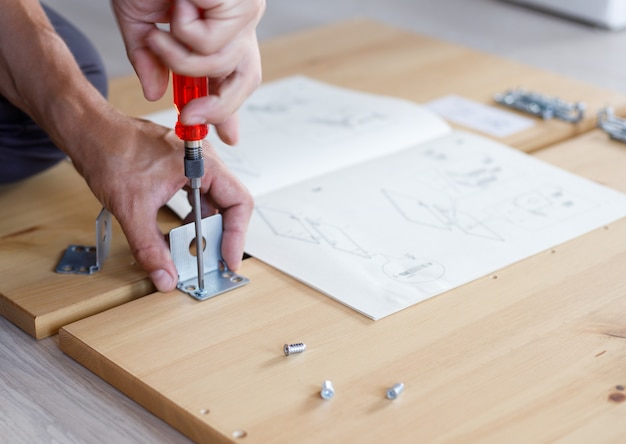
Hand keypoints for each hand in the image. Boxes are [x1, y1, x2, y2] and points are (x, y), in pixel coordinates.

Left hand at [71, 114, 252, 291]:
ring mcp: (193, 165)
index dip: (237, 235)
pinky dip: (191, 220)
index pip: (239, 202)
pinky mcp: (181, 170)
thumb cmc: (109, 149)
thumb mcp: (132, 208)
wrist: (88, 131)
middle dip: (221, 236)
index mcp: (202, 162)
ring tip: (192, 251)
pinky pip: (198, 199)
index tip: (227, 259)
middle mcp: (203, 161)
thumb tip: (166, 276)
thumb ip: (150, 248)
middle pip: (230, 205)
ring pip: (214, 204)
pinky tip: (178, 234)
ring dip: (204, 229)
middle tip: (212, 261)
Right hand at [111, 0, 264, 143]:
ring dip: (179, 55)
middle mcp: (239, 22)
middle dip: (218, 106)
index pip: (236, 75)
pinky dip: (182, 31)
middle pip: (246, 80)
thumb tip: (154, 93)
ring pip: (219, 66)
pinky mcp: (243, 4)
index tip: (228, 137)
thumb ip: (149, 59)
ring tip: (163, 26)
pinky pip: (210, 45)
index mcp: (220, 28)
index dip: (230, 107)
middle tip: (191, 117)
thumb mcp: (139, 21)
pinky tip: (179, 4)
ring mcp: (244, 13)